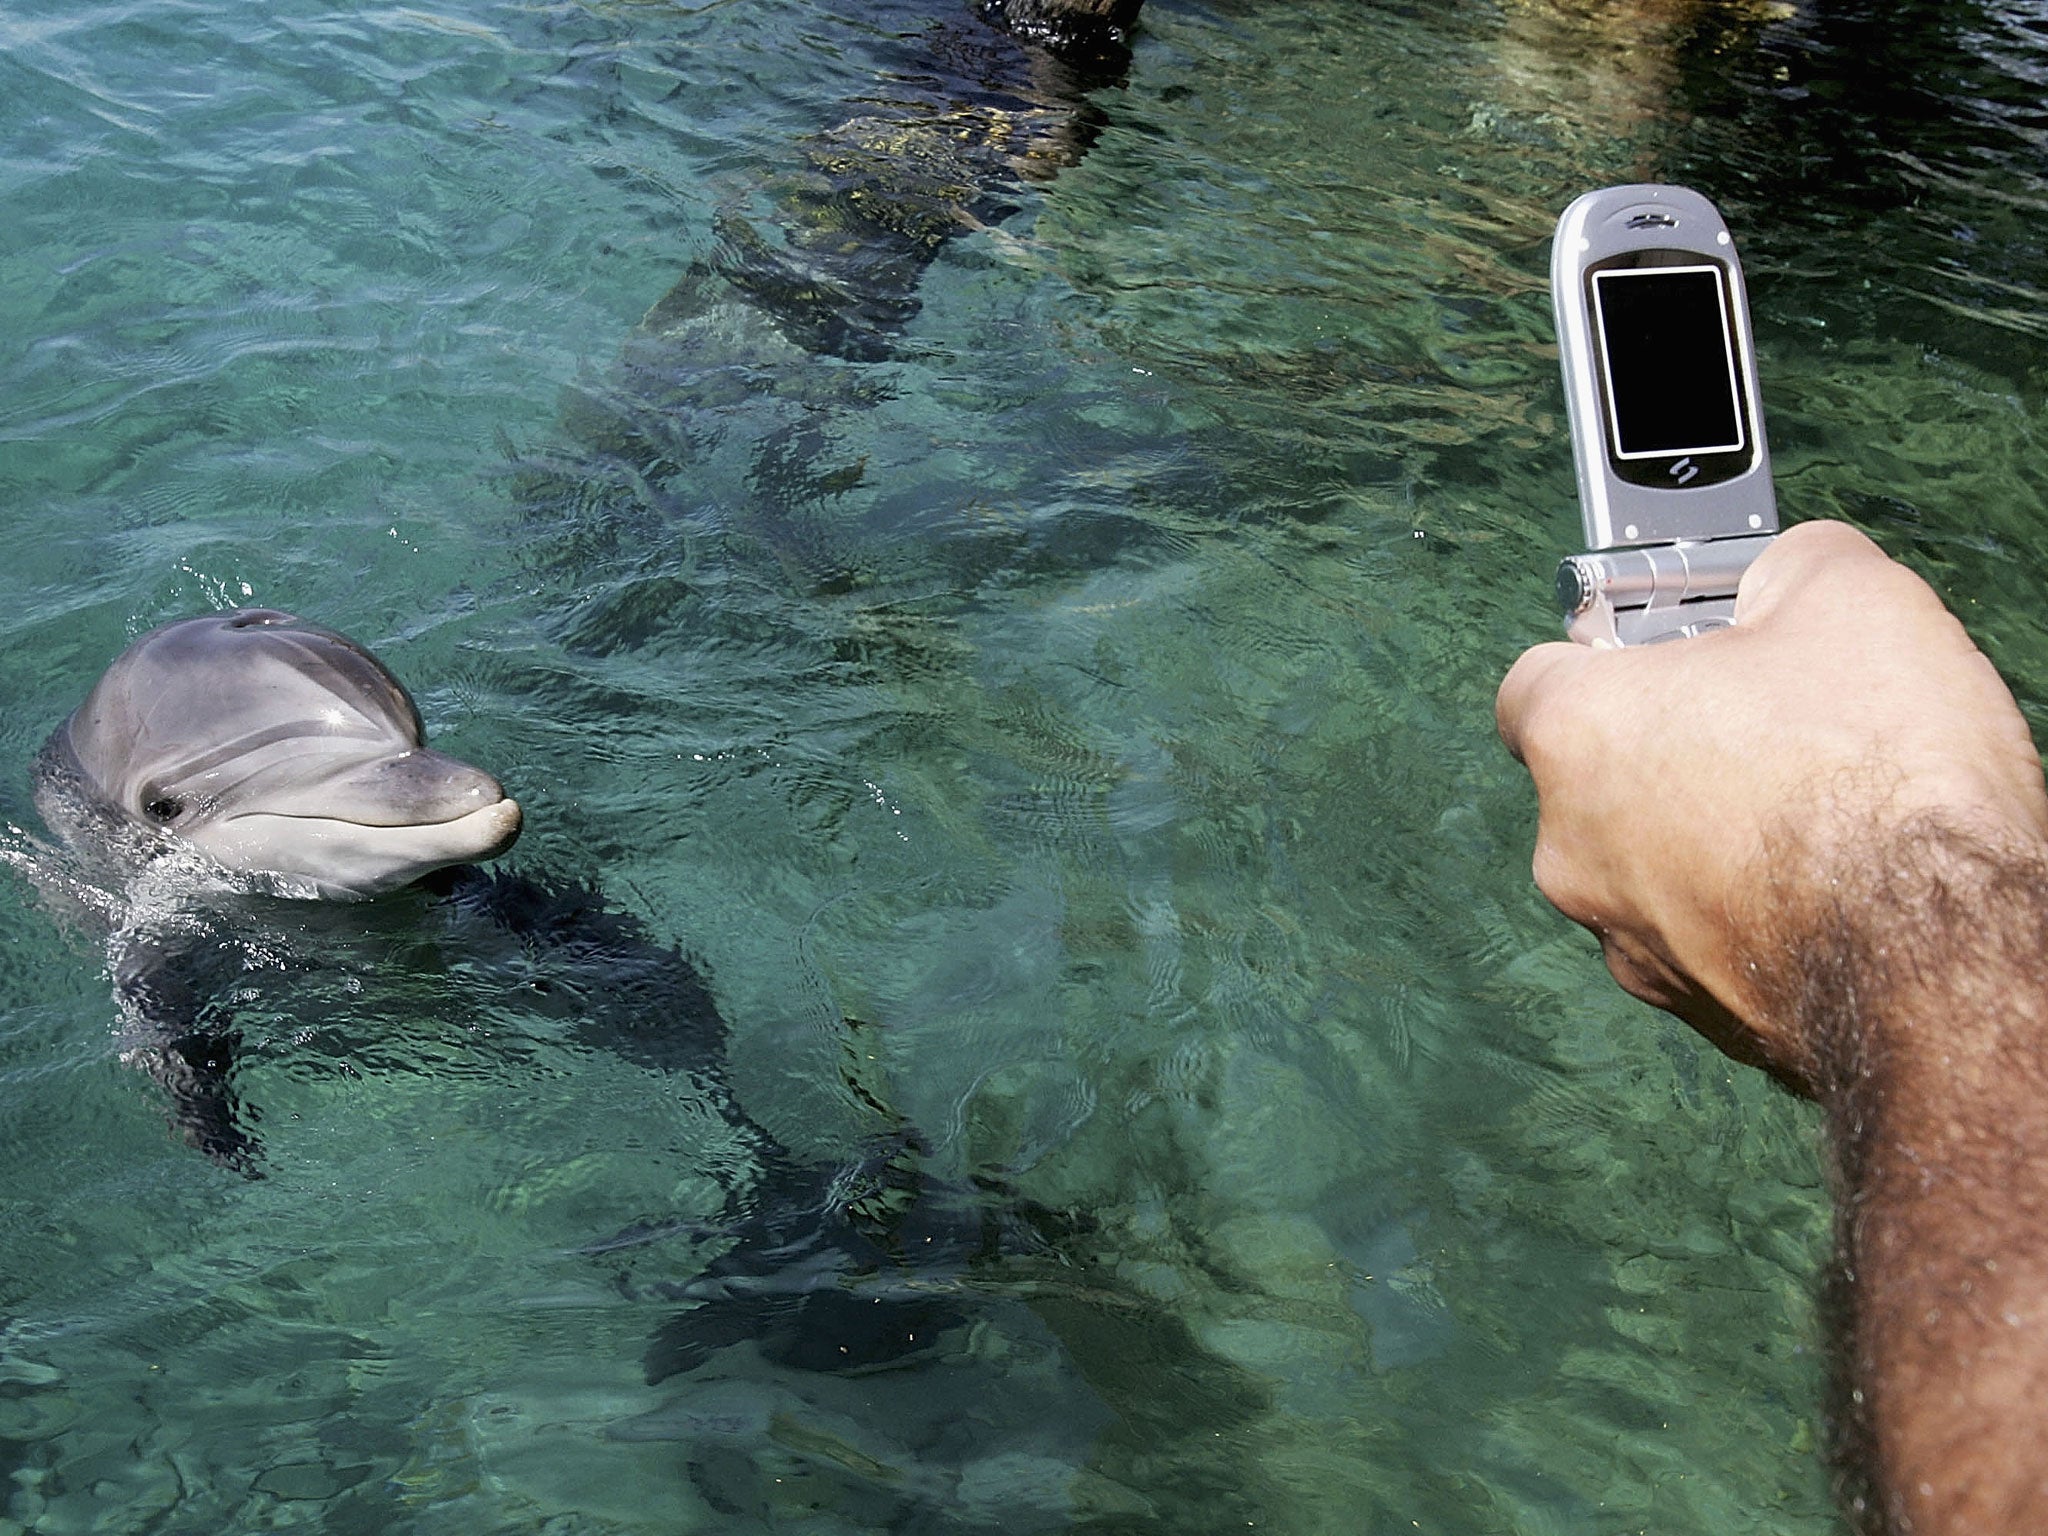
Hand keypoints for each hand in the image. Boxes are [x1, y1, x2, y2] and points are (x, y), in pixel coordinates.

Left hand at [1495, 519, 2047, 1090]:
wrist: (1939, 965)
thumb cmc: (1880, 781)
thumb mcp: (1849, 598)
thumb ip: (1786, 568)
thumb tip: (1781, 574)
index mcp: (1576, 735)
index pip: (1536, 678)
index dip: (1603, 653)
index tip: (1663, 648)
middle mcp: (1571, 848)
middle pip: (1599, 776)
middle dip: (1673, 747)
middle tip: (1771, 726)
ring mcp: (1626, 940)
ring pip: (1650, 864)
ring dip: (1711, 835)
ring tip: (1819, 813)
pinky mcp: (1695, 1010)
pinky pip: (1705, 937)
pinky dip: (1751, 911)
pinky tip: (1833, 889)